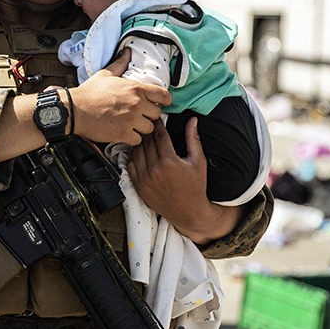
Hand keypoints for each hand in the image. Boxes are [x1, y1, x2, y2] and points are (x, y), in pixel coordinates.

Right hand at [70, 51, 170, 145]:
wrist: (75, 109)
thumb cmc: (89, 92)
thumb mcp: (106, 74)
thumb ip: (120, 64)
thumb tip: (127, 53)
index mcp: (135, 88)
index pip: (164, 95)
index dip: (164, 101)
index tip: (160, 104)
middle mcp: (136, 104)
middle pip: (157, 114)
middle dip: (149, 115)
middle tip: (138, 115)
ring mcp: (131, 120)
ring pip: (149, 128)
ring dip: (141, 128)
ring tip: (130, 124)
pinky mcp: (123, 133)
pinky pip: (138, 140)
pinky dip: (132, 138)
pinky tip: (124, 132)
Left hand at [127, 117, 243, 243]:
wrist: (188, 212)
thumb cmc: (195, 187)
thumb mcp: (198, 161)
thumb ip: (193, 139)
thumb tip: (192, 120)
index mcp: (169, 161)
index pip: (159, 135)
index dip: (157, 123)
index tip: (156, 116)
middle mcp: (154, 169)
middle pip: (146, 141)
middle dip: (147, 130)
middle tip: (147, 121)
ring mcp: (144, 178)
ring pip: (136, 151)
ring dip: (139, 141)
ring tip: (142, 134)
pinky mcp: (139, 186)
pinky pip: (131, 165)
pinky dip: (132, 155)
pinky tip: (138, 150)